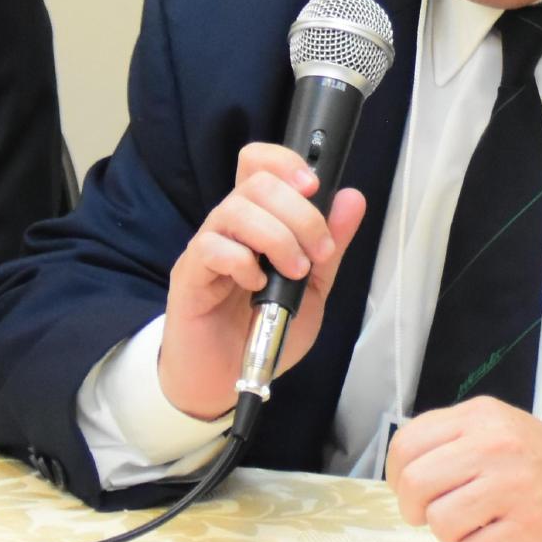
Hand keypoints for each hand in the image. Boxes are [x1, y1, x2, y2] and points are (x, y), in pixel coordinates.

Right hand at [156, 142, 366, 420]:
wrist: (225, 379)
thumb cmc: (264, 330)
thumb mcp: (313, 289)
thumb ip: (330, 246)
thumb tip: (352, 199)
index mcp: (259, 219)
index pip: (259, 163)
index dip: (285, 162)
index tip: (313, 188)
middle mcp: (230, 224)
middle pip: (256, 182)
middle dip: (299, 212)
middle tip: (316, 252)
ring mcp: (206, 246)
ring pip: (237, 210)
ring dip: (277, 238)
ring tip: (293, 272)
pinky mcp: (189, 274)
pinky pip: (212, 248)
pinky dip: (243, 263)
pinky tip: (255, 286)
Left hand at [386, 397, 541, 541]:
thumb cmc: (537, 461)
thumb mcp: (495, 426)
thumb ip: (449, 438)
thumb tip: (402, 468)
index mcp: (479, 417)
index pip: (406, 444)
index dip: (398, 475)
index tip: (411, 489)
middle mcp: (494, 446)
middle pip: (414, 485)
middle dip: (415, 509)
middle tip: (434, 513)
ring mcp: (512, 487)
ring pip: (439, 522)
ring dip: (450, 532)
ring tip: (476, 523)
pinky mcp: (528, 529)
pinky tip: (498, 538)